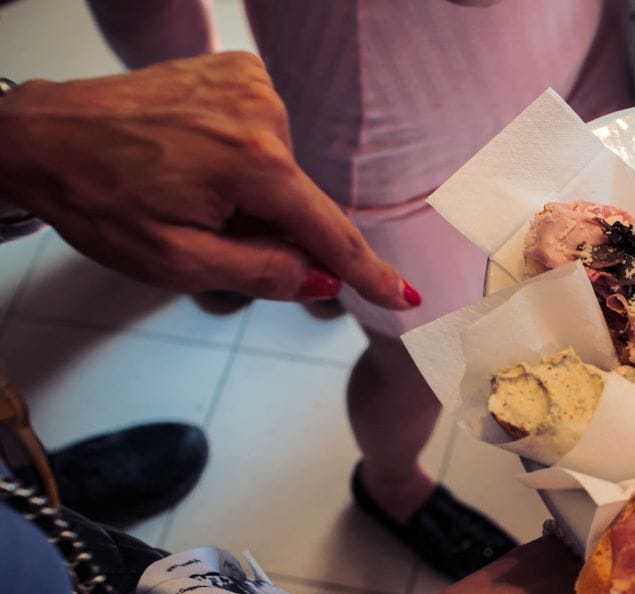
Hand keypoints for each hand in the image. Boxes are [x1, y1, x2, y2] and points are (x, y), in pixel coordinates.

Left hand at [0, 52, 418, 307]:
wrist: (42, 136)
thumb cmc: (98, 197)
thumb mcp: (176, 262)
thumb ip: (260, 274)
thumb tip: (321, 279)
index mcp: (254, 164)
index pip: (329, 233)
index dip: (367, 272)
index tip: (406, 295)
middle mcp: (263, 114)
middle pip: (299, 204)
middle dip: (269, 232)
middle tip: (202, 230)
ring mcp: (250, 84)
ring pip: (280, 173)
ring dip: (251, 196)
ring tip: (188, 190)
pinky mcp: (236, 71)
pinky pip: (264, 138)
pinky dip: (243, 161)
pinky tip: (196, 160)